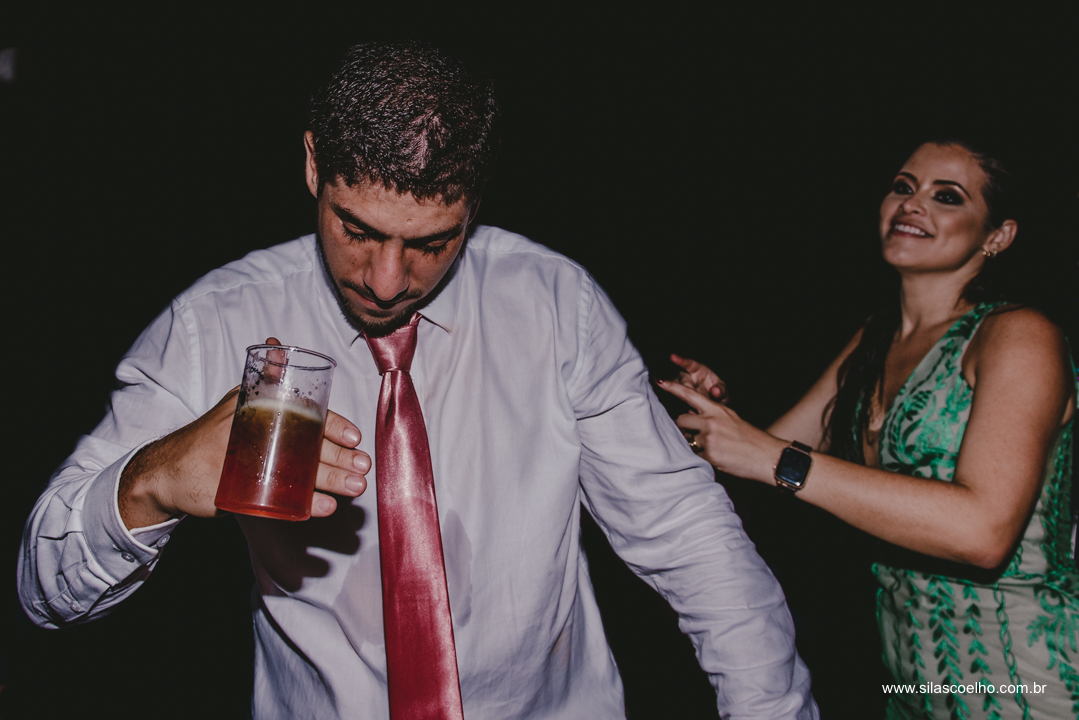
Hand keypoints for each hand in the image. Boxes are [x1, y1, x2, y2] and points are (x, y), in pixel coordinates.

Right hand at [118, 337, 370, 528]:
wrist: (164, 473)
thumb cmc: (211, 438)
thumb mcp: (237, 402)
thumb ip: (265, 380)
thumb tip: (278, 347)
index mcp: (255, 406)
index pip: (302, 413)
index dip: (332, 425)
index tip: (355, 438)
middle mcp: (252, 429)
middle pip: (306, 443)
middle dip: (339, 456)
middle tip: (363, 468)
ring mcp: (244, 461)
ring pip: (298, 470)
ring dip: (330, 479)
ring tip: (354, 488)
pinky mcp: (236, 490)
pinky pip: (277, 496)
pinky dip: (303, 503)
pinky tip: (323, 508)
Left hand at [656, 378, 785, 482]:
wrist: (767, 456)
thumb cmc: (750, 439)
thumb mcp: (732, 420)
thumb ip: (712, 417)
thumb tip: (694, 420)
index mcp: (716, 409)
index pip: (689, 395)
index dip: (673, 388)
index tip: (659, 382)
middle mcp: (710, 420)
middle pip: (681, 420)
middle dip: (685, 429)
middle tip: (696, 436)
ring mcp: (708, 438)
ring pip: (686, 440)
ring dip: (693, 445)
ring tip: (711, 449)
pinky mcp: (708, 455)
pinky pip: (694, 456)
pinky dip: (701, 459)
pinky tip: (716, 459)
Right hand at [669, 354, 728, 402]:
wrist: (716, 408)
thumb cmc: (718, 395)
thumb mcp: (723, 391)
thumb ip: (721, 390)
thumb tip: (716, 392)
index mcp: (698, 371)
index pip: (688, 364)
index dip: (680, 360)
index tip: (672, 357)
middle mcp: (687, 378)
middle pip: (681, 378)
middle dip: (685, 385)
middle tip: (691, 391)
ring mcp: (681, 390)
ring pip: (676, 390)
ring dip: (681, 396)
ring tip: (690, 406)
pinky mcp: (678, 401)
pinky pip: (676, 402)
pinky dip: (681, 407)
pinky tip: (688, 412)